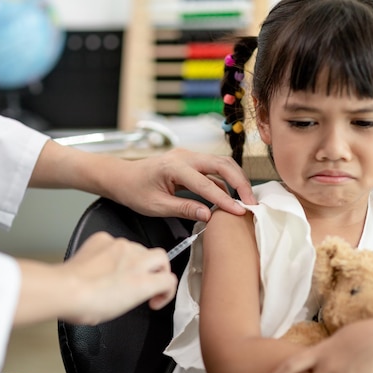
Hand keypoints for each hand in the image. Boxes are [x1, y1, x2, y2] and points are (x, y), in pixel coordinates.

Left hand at [60, 232, 177, 323]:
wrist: (65, 290)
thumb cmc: (89, 305)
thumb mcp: (123, 308)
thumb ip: (140, 294)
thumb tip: (140, 289)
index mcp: (143, 281)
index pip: (169, 279)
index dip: (165, 291)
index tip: (154, 298)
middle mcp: (136, 259)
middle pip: (160, 257)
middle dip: (157, 270)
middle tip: (145, 282)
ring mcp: (120, 246)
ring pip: (139, 248)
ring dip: (135, 260)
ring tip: (118, 275)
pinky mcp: (103, 239)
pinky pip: (116, 242)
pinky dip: (114, 252)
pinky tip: (103, 264)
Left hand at [116, 148, 256, 221]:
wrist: (121, 176)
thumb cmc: (134, 190)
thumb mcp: (156, 206)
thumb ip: (183, 209)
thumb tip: (208, 215)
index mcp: (174, 167)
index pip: (206, 184)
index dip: (225, 199)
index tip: (239, 211)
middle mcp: (184, 157)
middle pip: (222, 164)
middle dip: (240, 182)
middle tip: (251, 202)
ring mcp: (188, 156)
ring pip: (220, 163)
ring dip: (236, 179)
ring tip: (246, 199)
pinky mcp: (189, 162)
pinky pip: (212, 169)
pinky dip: (225, 181)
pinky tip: (230, 196)